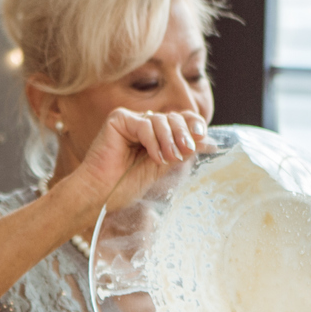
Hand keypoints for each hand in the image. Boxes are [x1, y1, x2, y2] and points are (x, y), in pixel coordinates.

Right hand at [57, 108, 205, 214]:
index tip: (201, 137)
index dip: (193, 124)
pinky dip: (152, 141)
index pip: (180, 120)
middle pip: (174, 117)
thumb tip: (210, 142)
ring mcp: (130, 120)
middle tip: (185, 151)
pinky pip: (145, 124)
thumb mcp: (162, 167)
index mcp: (155, 135)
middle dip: (182, 134)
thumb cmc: (124, 186)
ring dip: (168, 140)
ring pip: (161, 120)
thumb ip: (182, 152)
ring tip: (166, 159)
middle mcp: (143, 124)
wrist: (100, 194)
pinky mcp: (118, 119)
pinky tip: (152, 157)